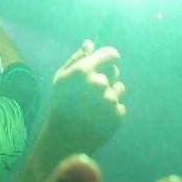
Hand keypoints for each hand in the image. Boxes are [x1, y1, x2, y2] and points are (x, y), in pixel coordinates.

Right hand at [44, 41, 126, 155]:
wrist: (65, 137)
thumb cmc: (60, 104)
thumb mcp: (61, 78)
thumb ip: (76, 58)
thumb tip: (90, 43)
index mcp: (84, 71)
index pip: (110, 54)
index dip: (109, 56)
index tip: (107, 61)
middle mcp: (99, 83)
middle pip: (115, 71)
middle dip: (107, 77)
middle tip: (92, 90)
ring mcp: (110, 100)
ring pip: (120, 88)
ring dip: (111, 93)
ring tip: (95, 104)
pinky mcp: (118, 115)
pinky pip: (121, 105)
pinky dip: (113, 109)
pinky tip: (99, 115)